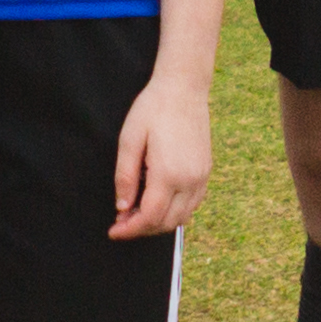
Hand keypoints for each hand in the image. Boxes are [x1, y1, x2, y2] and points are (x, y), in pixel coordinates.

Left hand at [110, 68, 215, 238]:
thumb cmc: (152, 110)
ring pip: (181, 217)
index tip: (114, 232)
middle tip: (121, 222)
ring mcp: (201, 177)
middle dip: (142, 229)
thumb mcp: (129, 140)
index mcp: (168, 173)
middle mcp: (189, 180)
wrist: (183, 89)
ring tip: (136, 213)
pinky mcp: (206, 172)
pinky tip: (158, 203)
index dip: (130, 230)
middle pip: (166, 222)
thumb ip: (125, 177)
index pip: (149, 217)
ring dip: (158, 223)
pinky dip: (175, 212)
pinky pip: (192, 205)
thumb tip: (122, 208)